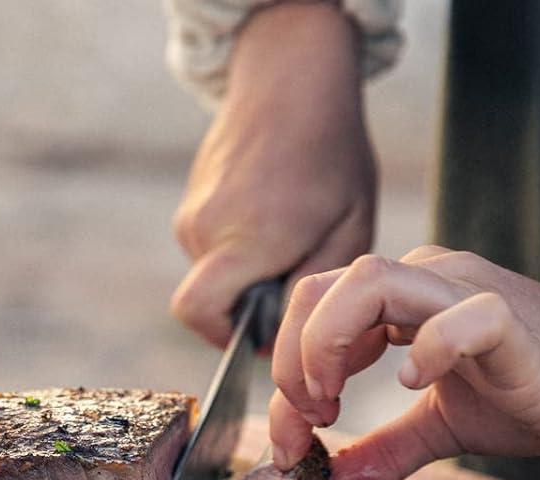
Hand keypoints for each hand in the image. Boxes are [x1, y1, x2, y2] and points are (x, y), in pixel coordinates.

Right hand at [171, 2, 375, 346]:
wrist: (290, 82)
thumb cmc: (331, 153)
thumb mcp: (350, 226)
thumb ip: (313, 287)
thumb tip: (280, 334)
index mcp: (248, 239)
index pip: (200, 313)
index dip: (225, 337)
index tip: (264, 334)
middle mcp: (206, 229)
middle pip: (207, 301)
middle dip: (244, 307)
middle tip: (291, 280)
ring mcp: (191, 214)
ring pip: (209, 274)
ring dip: (244, 273)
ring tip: (288, 236)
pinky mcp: (189, 202)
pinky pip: (208, 246)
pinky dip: (236, 248)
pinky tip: (272, 216)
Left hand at [268, 246, 539, 479]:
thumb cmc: (535, 394)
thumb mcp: (439, 427)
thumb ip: (382, 449)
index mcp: (403, 297)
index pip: (311, 311)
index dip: (281, 376)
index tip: (291, 440)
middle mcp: (427, 278)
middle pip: (319, 288)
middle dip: (290, 360)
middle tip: (309, 421)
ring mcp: (467, 291)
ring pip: (368, 281)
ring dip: (329, 346)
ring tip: (334, 403)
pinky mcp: (511, 321)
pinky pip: (460, 316)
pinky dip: (426, 349)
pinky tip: (412, 384)